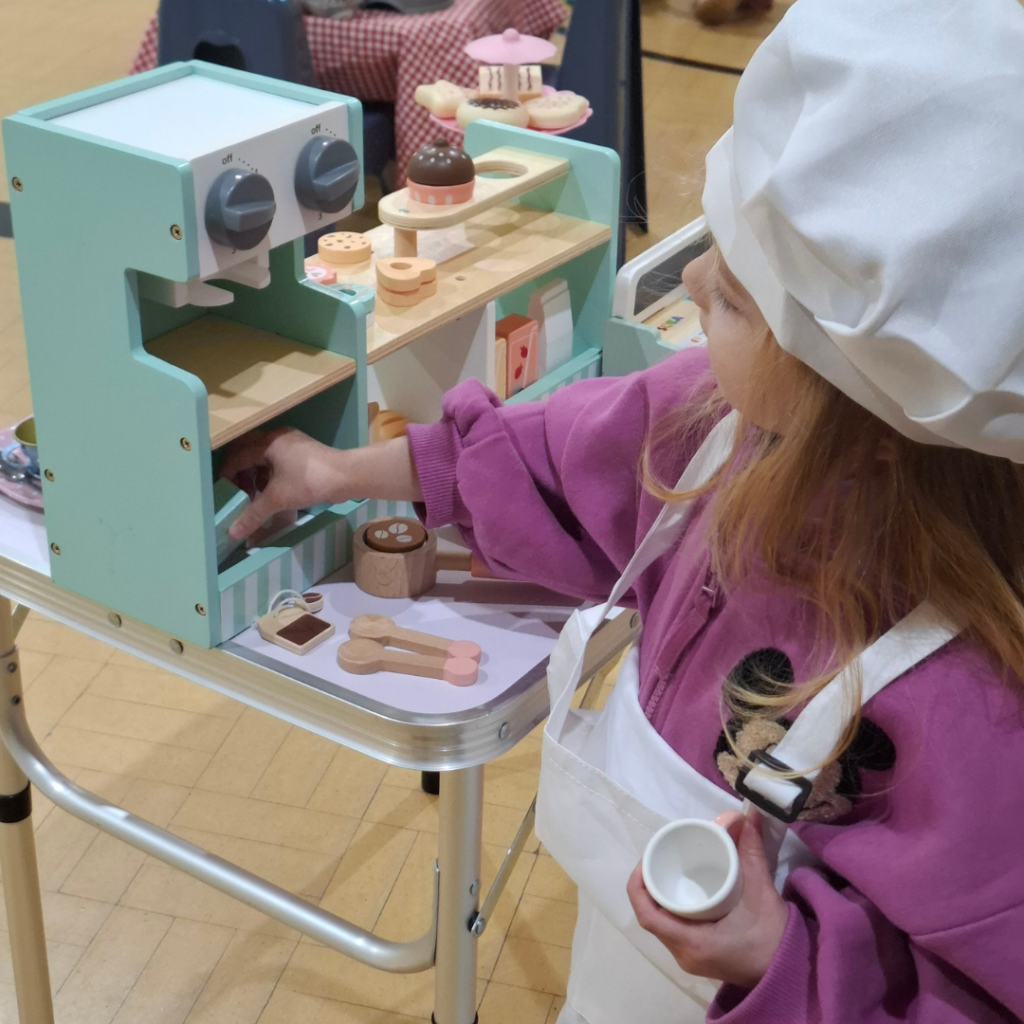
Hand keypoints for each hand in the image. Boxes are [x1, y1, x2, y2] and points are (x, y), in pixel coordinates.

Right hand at [220, 428, 344, 540]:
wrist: (346, 476)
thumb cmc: (309, 481)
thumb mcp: (277, 499)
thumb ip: (253, 515)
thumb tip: (233, 533)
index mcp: (267, 442)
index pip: (236, 456)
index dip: (226, 475)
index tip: (222, 494)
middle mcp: (277, 437)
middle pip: (248, 454)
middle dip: (240, 476)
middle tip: (238, 495)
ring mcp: (291, 444)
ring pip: (263, 458)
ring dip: (255, 476)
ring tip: (253, 497)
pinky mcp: (302, 453)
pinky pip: (277, 461)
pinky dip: (269, 476)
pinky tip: (271, 493)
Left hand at [627, 810, 788, 989]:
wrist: (790, 973)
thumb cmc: (773, 938)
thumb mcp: (761, 892)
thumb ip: (751, 853)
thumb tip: (747, 816)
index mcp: (692, 942)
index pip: (648, 917)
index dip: (639, 886)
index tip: (647, 859)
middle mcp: (684, 954)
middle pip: (651, 918)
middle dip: (649, 887)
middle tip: (659, 857)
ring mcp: (689, 958)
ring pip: (661, 925)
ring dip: (658, 899)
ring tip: (666, 868)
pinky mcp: (698, 957)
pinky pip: (672, 931)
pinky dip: (670, 910)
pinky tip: (679, 890)